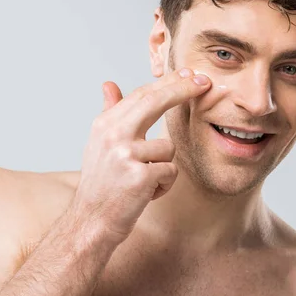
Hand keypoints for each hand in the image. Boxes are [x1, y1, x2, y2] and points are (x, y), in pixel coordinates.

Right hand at [70, 68, 210, 242]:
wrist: (91, 221)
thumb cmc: (101, 184)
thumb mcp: (99, 144)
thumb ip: (109, 112)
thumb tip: (109, 84)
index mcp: (105, 125)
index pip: (140, 95)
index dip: (167, 83)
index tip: (187, 74)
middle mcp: (113, 135)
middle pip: (154, 102)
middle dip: (182, 90)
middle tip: (204, 82)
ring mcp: (125, 155)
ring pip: (168, 149)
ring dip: (163, 167)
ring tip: (144, 181)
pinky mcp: (140, 176)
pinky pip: (170, 171)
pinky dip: (163, 185)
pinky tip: (145, 193)